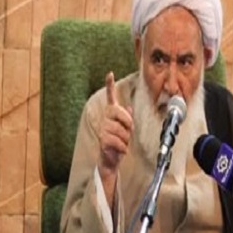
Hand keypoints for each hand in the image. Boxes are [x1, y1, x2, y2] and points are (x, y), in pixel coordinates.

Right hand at [98, 72, 132, 203]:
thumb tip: (129, 107)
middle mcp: (106, 118)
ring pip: (122, 130)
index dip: (109, 85)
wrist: (110, 159)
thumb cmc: (119, 142)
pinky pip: (119, 141)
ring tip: (122, 142)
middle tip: (128, 131)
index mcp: (112, 114)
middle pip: (120, 113)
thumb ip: (127, 118)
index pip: (110, 97)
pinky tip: (119, 149)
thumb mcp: (126, 129)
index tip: (110, 73)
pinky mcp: (103, 139)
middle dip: (128, 123)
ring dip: (126, 139)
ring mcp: (103, 128)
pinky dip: (123, 147)